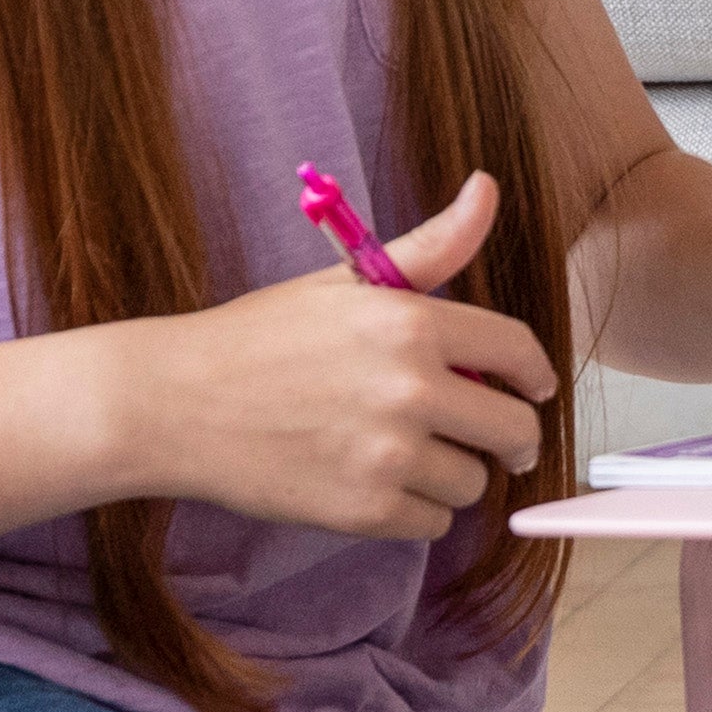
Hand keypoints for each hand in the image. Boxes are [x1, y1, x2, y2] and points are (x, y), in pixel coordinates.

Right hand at [118, 174, 554, 540]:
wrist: (176, 403)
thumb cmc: (260, 338)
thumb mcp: (346, 280)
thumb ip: (431, 247)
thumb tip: (488, 187)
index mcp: (410, 322)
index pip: (517, 352)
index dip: (535, 376)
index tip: (534, 391)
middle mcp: (410, 388)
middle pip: (512, 430)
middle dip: (509, 438)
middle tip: (492, 443)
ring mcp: (388, 454)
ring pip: (472, 483)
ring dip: (450, 474)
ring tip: (402, 454)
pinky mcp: (364, 510)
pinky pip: (433, 525)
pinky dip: (412, 512)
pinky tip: (373, 483)